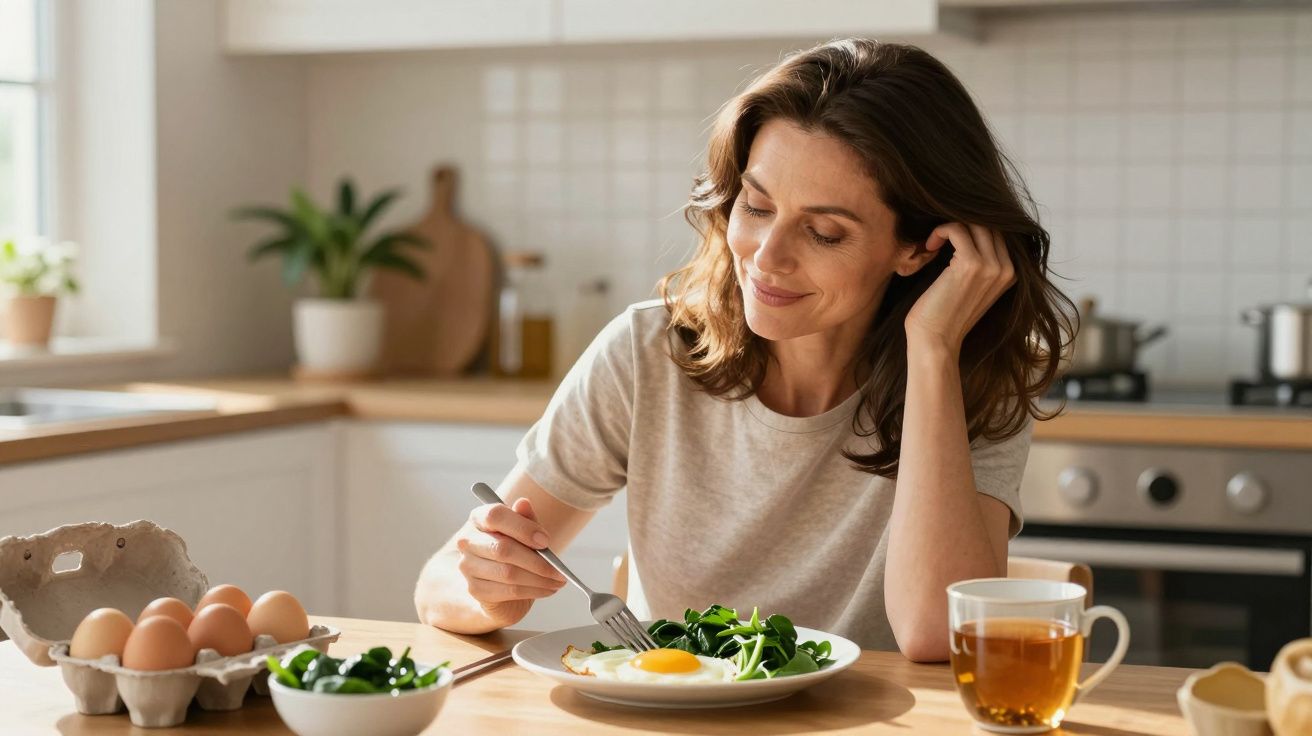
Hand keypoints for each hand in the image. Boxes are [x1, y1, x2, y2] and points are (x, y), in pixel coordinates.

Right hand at [453, 498, 567, 625]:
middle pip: (503, 549)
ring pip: (508, 573)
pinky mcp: (475, 589)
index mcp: (479, 518)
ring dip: (539, 580)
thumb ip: (526, 519)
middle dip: (537, 562)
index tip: (545, 541)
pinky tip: (548, 589)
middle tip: (559, 570)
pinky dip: (533, 591)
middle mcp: (467, 541)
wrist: (500, 580)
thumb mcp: (525, 531)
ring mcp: (468, 566)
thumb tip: (523, 503)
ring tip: (558, 581)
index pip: (495, 516)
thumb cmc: (515, 548)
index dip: (522, 528)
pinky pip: (509, 591)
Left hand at [904, 222, 1014, 352]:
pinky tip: (930, 245)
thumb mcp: (971, 287)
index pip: (997, 232)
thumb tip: (968, 232)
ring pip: (974, 223)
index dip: (972, 227)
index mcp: (1010, 274)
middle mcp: (1006, 269)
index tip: (950, 238)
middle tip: (940, 237)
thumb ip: (980, 264)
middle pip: (988, 224)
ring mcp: (991, 266)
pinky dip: (941, 231)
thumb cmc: (945, 316)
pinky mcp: (971, 264)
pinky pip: (958, 229)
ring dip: (949, 226)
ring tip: (934, 242)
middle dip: (962, 223)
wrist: (935, 341)